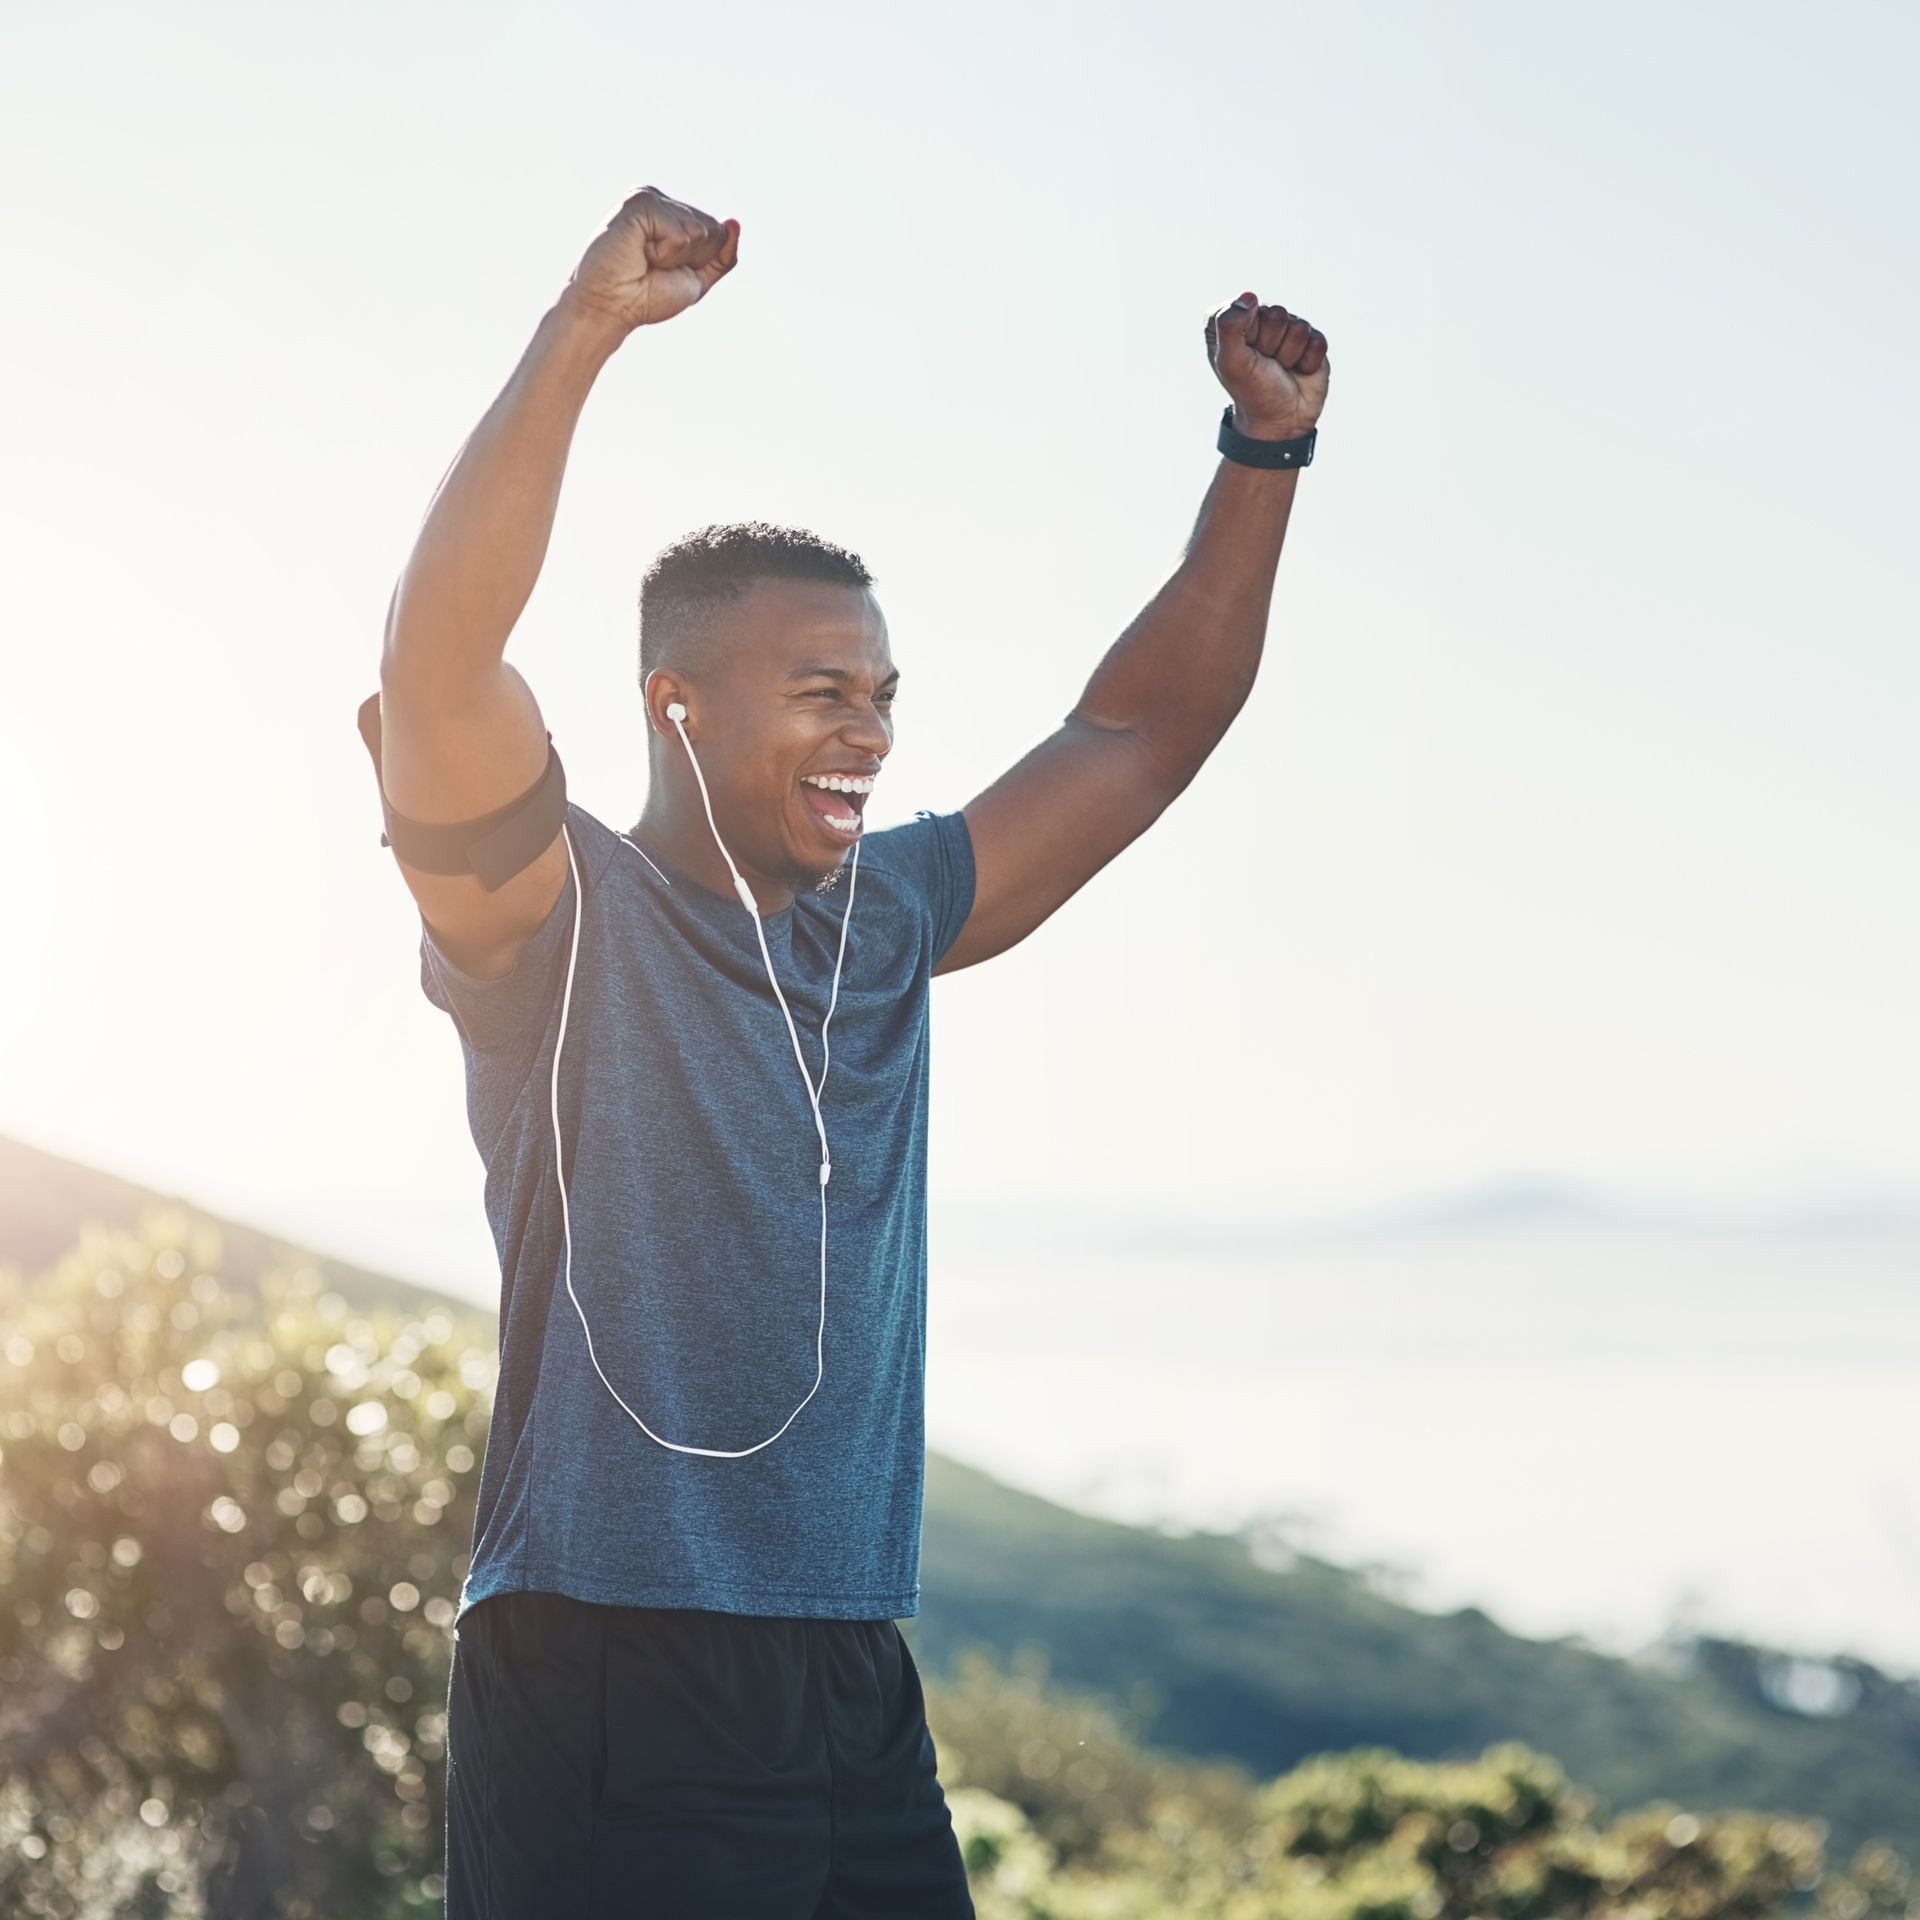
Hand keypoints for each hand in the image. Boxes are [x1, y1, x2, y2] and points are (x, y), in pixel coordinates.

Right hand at [560, 185, 740, 335]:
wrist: (611, 308)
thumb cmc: (646, 297)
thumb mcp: (695, 279)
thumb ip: (721, 256)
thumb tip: (734, 222)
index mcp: (672, 213)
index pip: (718, 233)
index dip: (700, 262)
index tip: (666, 270)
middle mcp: (661, 200)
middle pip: (713, 230)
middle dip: (691, 260)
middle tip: (654, 266)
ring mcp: (650, 197)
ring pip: (699, 232)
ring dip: (675, 258)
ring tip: (645, 259)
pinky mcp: (640, 202)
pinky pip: (681, 234)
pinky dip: (665, 254)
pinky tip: (639, 252)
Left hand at [1204, 292, 1329, 439]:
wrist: (1281, 421)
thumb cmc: (1251, 392)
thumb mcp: (1231, 362)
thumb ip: (1229, 326)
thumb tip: (1249, 296)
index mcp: (1232, 322)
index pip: (1242, 307)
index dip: (1244, 335)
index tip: (1242, 355)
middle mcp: (1259, 321)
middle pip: (1275, 314)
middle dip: (1270, 345)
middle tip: (1265, 364)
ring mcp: (1287, 329)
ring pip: (1298, 326)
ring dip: (1289, 355)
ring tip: (1281, 369)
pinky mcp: (1311, 340)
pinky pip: (1316, 339)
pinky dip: (1308, 361)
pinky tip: (1299, 371)